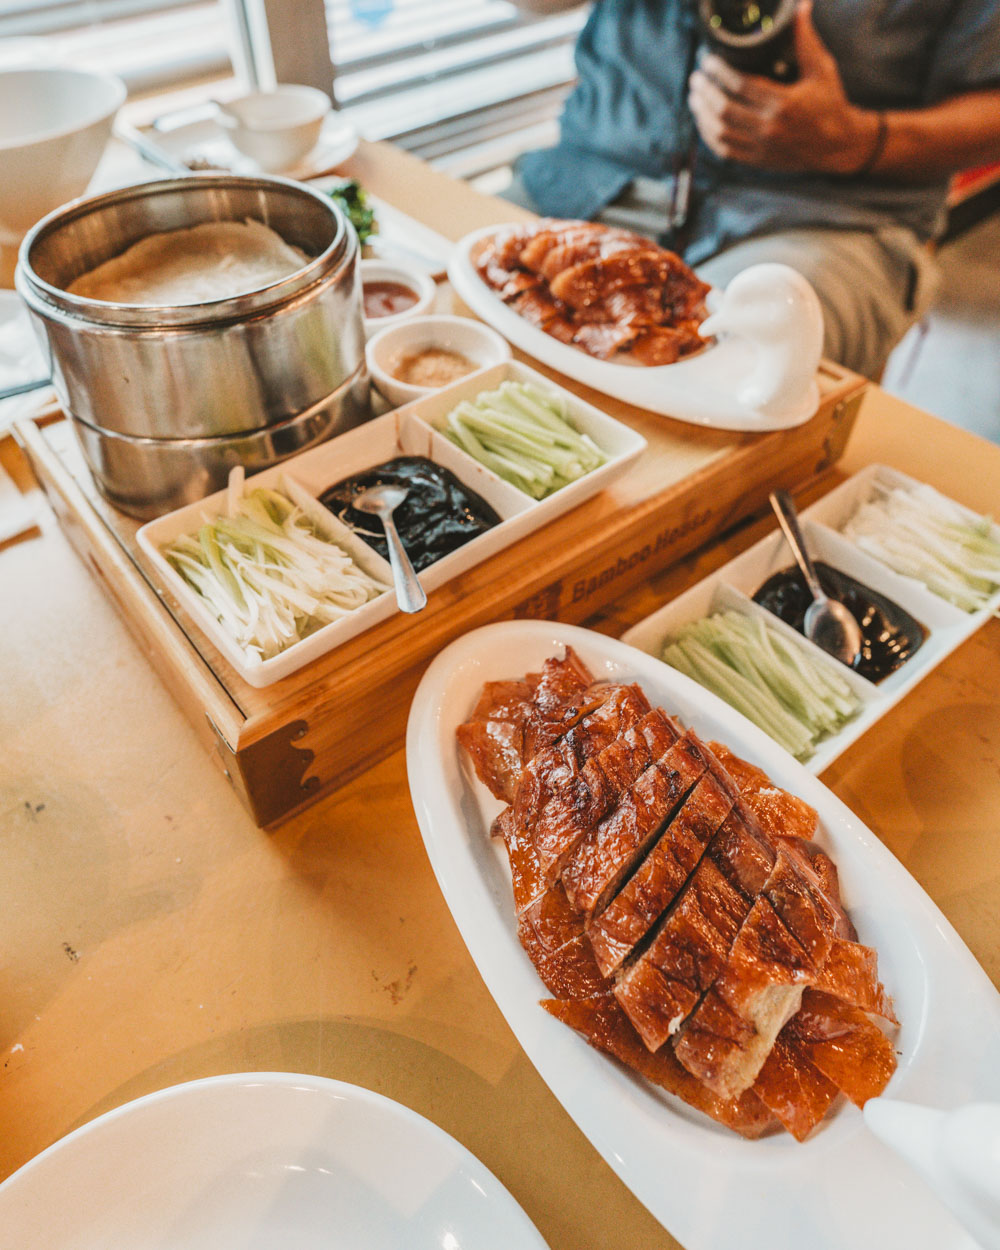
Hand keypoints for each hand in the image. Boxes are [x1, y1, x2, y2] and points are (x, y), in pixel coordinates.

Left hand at [687, 1, 879, 173]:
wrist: (838, 145)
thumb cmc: (830, 102)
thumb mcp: (821, 69)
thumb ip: (806, 40)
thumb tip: (800, 6)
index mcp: (784, 103)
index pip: (741, 85)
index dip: (720, 72)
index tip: (708, 61)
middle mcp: (770, 127)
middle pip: (725, 109)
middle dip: (705, 92)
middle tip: (696, 78)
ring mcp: (762, 147)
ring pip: (720, 132)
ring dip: (702, 114)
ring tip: (694, 97)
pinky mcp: (758, 160)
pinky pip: (725, 150)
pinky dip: (710, 136)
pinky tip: (703, 122)